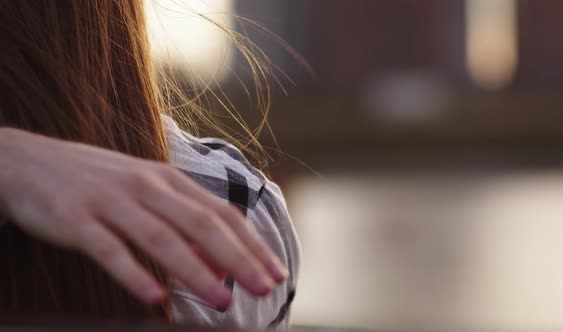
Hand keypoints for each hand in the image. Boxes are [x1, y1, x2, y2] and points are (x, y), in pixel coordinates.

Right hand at [0, 128, 286, 308]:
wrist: (27, 160)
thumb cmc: (97, 181)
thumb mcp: (145, 190)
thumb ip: (181, 220)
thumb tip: (219, 259)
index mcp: (168, 179)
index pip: (221, 213)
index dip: (251, 244)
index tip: (276, 272)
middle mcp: (145, 186)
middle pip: (201, 224)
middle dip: (238, 258)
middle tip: (265, 288)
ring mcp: (110, 201)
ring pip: (161, 237)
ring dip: (195, 270)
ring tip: (222, 299)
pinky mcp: (75, 219)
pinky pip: (108, 249)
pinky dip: (134, 273)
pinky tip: (154, 298)